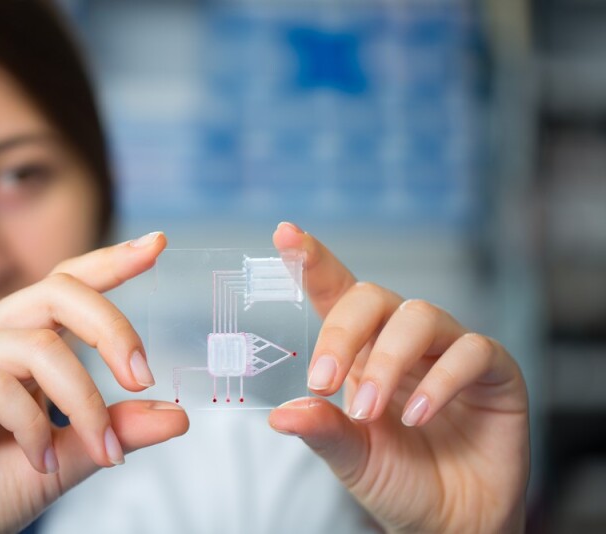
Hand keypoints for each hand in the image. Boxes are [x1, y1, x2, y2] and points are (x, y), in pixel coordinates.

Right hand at [0, 233, 188, 532]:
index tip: (156, 244)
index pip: (68, 285)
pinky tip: (41, 460)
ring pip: (37, 346)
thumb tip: (178, 416)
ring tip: (100, 451)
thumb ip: (117, 429)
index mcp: (20, 338)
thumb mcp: (73, 456)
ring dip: (83, 402)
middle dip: (112, 330)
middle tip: (143, 379)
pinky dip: (32, 427)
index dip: (111, 262)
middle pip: (58, 293)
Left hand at [268, 222, 528, 532]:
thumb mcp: (350, 457)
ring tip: (372, 411)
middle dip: (343, 332)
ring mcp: (449, 350)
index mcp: (361, 351)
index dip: (312, 261)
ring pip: (420, 316)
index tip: (285, 233)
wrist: (451, 521)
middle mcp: (402, 340)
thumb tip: (280, 414)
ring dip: (388, 361)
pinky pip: (472, 350)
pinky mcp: (493, 371)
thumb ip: (321, 430)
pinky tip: (417, 415)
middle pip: (373, 296)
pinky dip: (441, 381)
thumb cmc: (398, 480)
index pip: (335, 292)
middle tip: (323, 383)